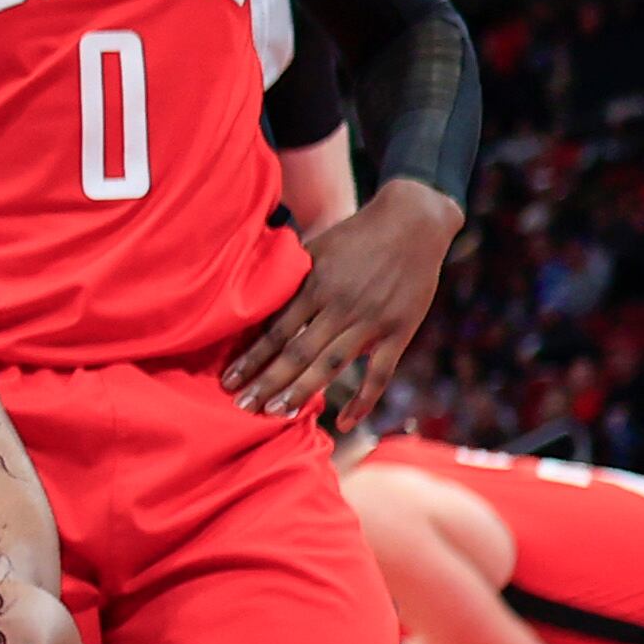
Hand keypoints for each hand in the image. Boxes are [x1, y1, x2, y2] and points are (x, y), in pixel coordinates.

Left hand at [221, 178, 461, 420]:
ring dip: (301, 392)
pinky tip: (344, 422)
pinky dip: (362, 400)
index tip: (229, 379)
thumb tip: (254, 298)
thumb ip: (292, 276)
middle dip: (267, 382)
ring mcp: (371, 321)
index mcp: (316, 285)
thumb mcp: (317, 247)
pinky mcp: (398, 331)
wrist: (414, 221)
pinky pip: (379, 374)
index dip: (251, 358)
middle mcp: (340, 306)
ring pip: (330, 365)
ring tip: (275, 413)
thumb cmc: (356, 234)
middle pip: (296, 352)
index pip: (275, 331)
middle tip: (241, 406)